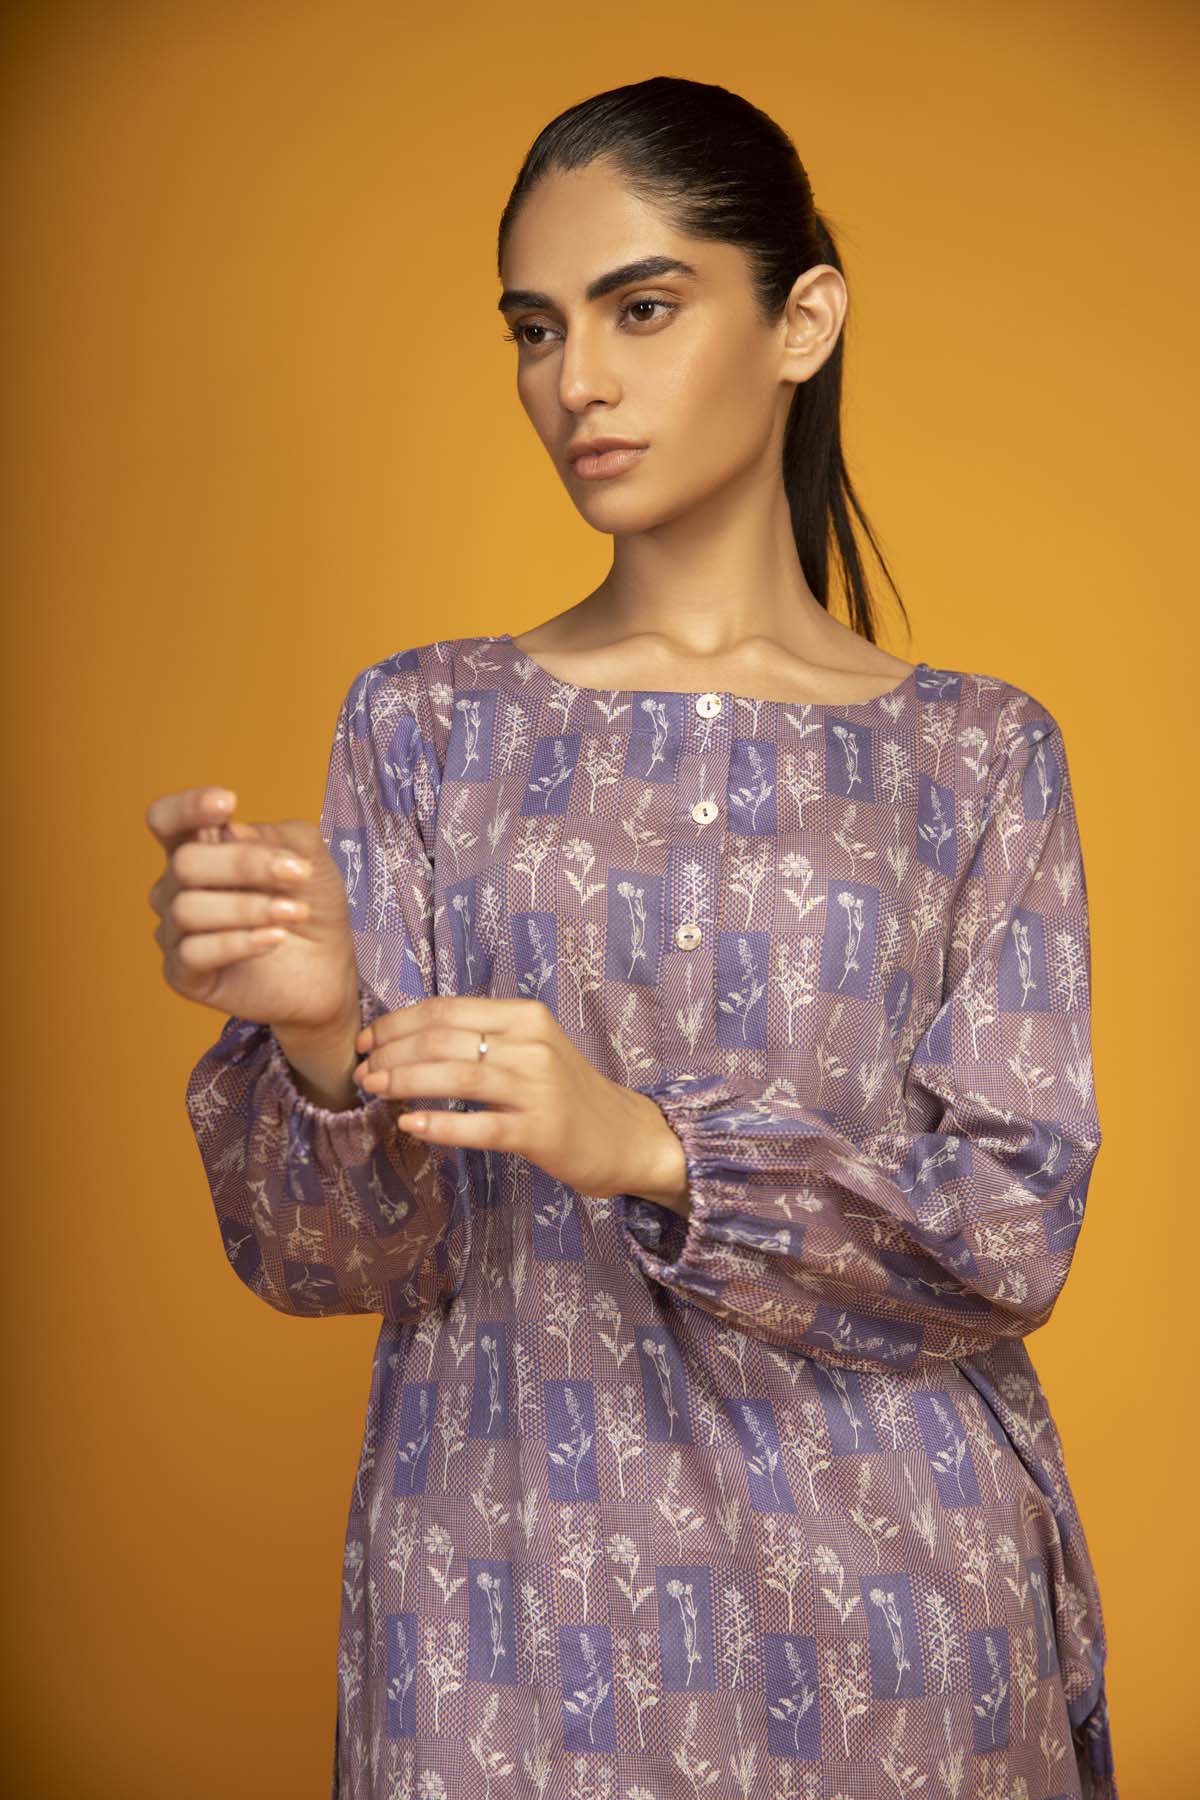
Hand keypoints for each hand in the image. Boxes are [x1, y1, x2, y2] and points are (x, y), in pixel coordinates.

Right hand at [146, 785, 358, 1032]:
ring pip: (187, 909)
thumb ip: (276, 836)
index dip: (186, 807)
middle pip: (185, 863)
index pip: (167, 820)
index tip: (228, 802)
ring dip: (250, 908)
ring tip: (295, 912)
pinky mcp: (182, 973)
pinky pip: (193, 953)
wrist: (327, 968)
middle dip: (244, 864)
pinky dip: (239, 943)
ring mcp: (175, 931)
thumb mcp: (309, 858)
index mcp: (200, 848)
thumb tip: (231, 830)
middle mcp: (176, 887)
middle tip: (298, 872)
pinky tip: (275, 939)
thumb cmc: (310, 904)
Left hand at [353, 995, 689, 1205]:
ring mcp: (538, 1088)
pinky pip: (480, 1126)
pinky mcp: (540, 1131)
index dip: (397, 1023)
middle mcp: (532, 1045)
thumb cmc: (564, 1092)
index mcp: (526, 1016)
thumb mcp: (530, 1047)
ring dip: (404, 1082)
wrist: (623, 1136)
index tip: (366, 1041)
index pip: (446, 1010)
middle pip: (445, 1039)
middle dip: (392, 1053)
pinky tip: (410, 1124)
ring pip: (457, 1076)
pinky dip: (440, 1124)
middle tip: (362, 1071)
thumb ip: (481, 1037)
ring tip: (372, 1091)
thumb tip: (407, 1038)